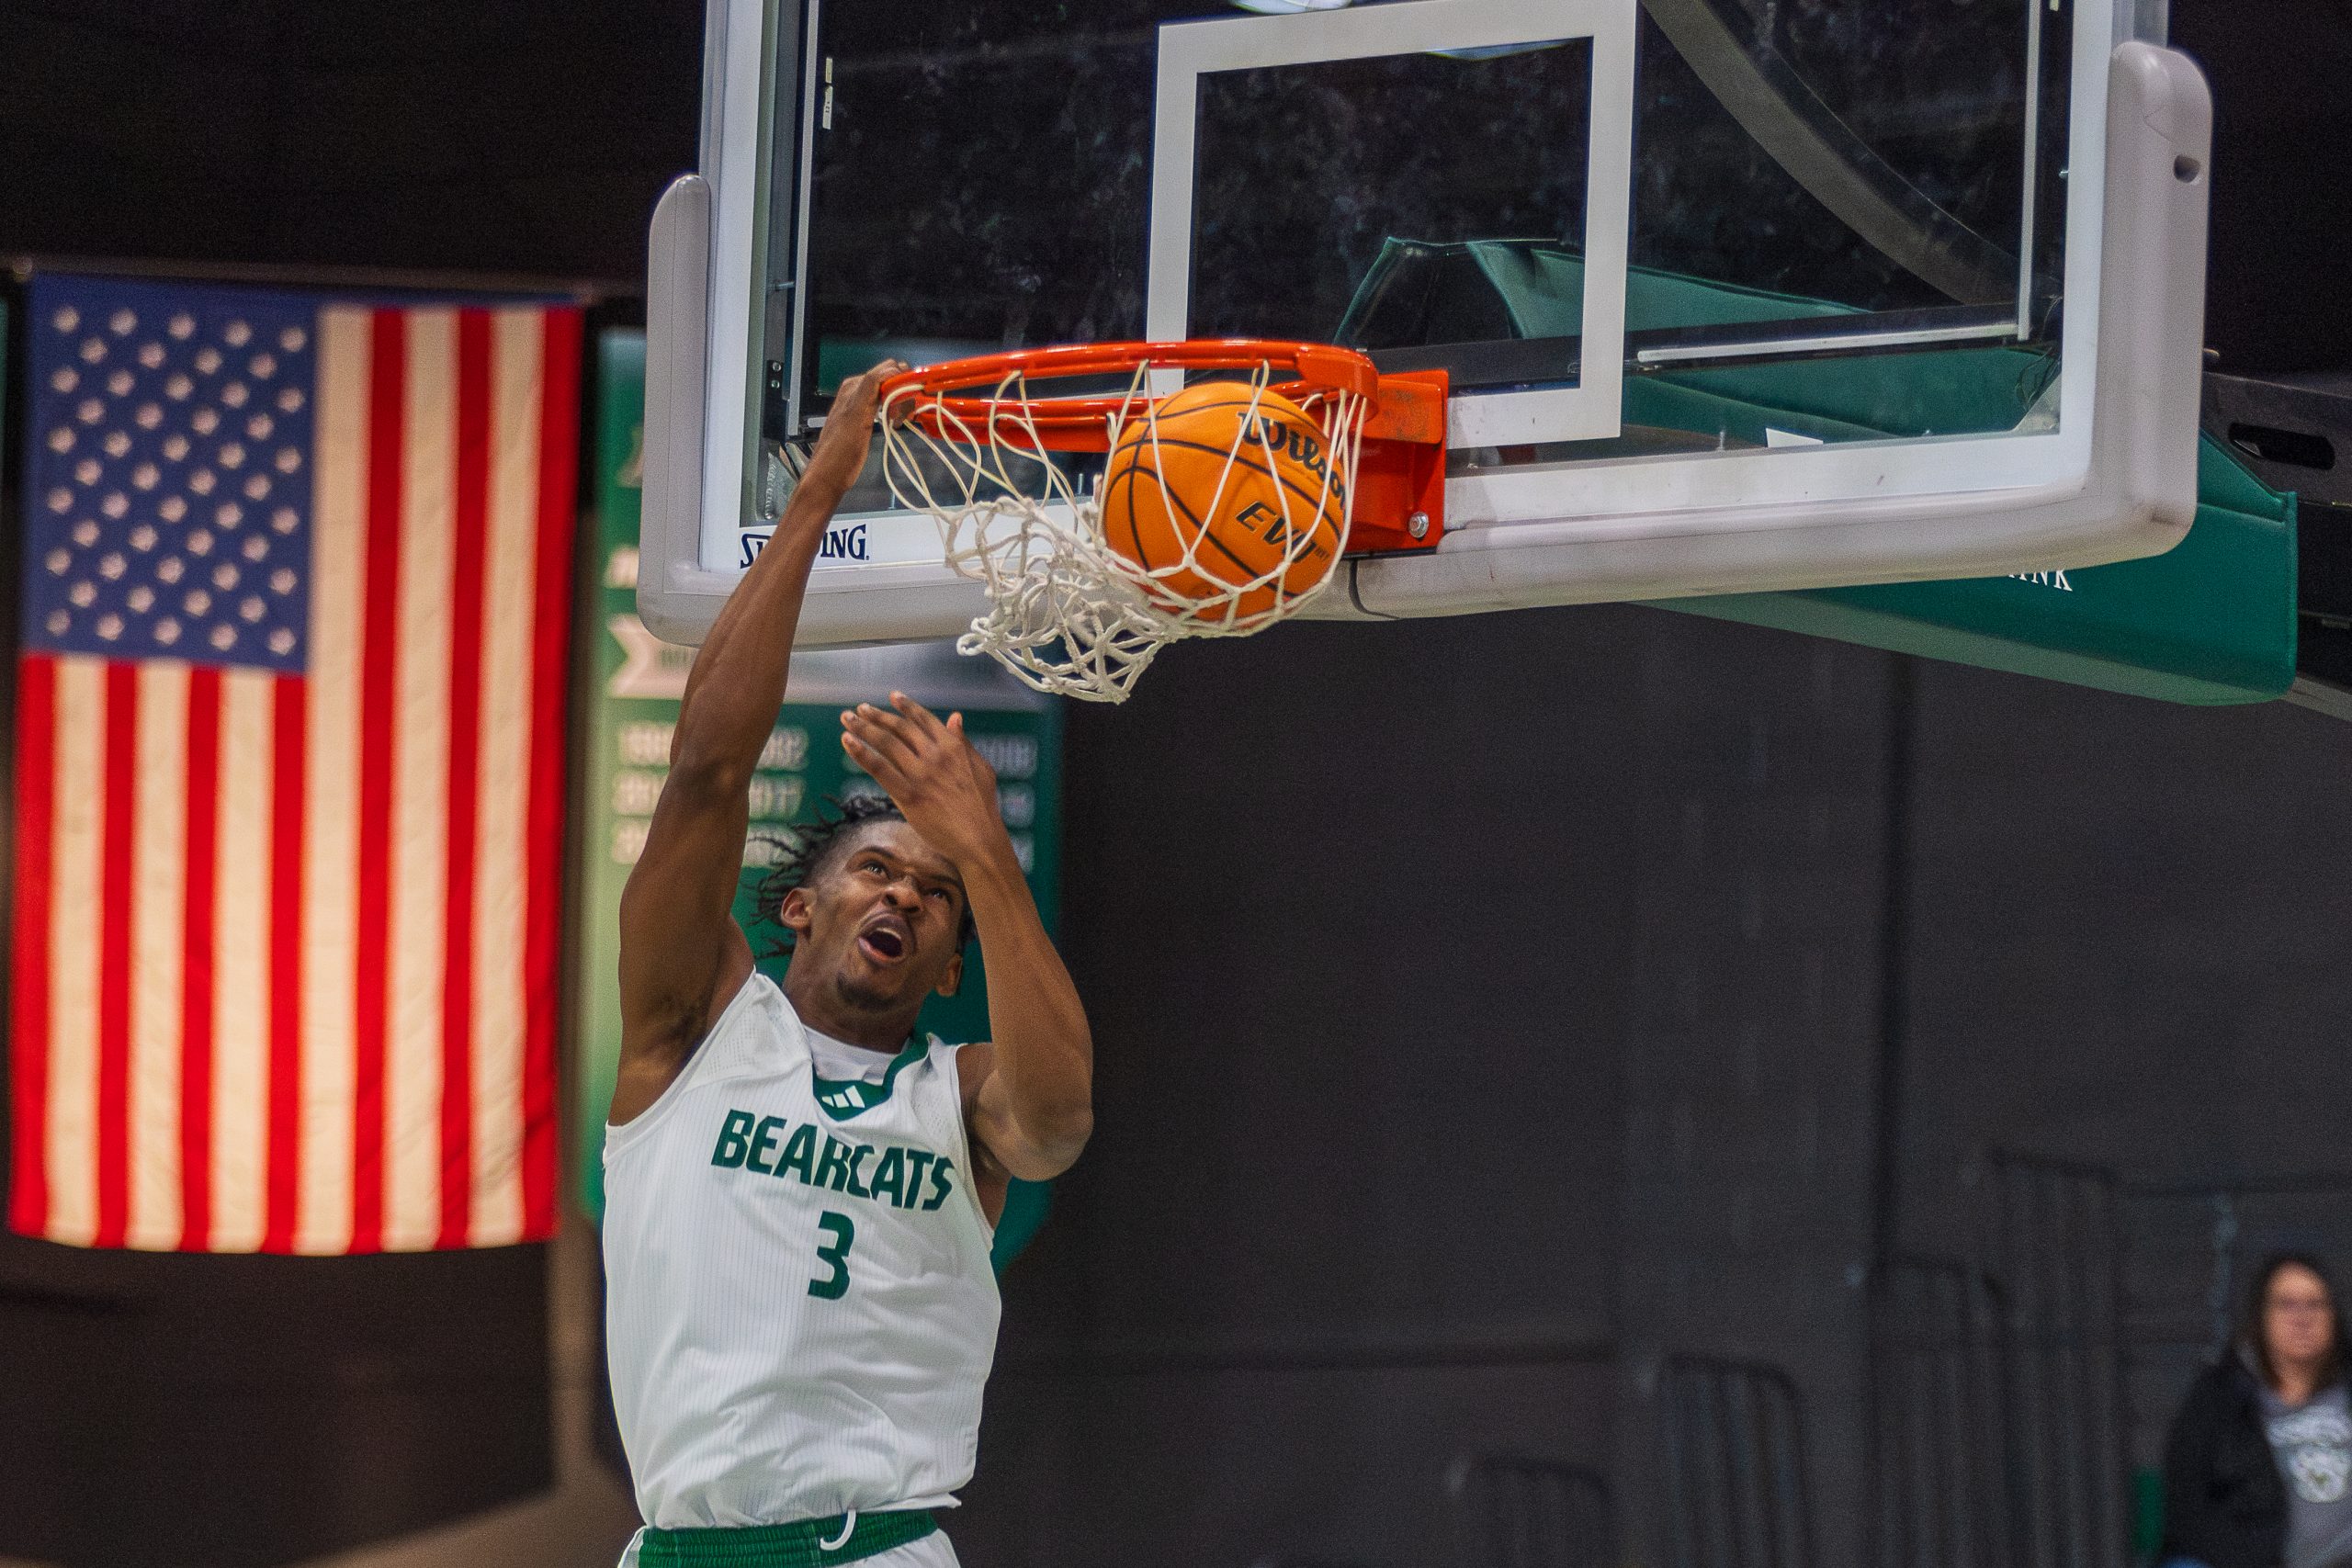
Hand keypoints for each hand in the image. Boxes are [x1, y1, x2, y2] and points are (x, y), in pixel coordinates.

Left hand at [797, 359, 908, 502]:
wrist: (829, 475)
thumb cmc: (841, 450)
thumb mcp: (856, 414)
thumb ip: (870, 387)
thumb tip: (891, 368)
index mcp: (854, 386)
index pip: (886, 369)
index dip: (902, 380)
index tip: (912, 397)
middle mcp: (857, 391)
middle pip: (890, 380)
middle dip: (903, 392)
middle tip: (906, 413)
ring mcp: (861, 404)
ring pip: (890, 393)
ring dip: (901, 404)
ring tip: (901, 420)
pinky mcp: (865, 418)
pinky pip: (885, 405)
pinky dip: (894, 412)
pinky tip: (895, 423)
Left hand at [839, 693, 1007, 872]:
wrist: (979, 839)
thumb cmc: (982, 807)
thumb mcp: (981, 768)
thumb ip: (964, 742)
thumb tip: (955, 717)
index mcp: (953, 747)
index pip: (924, 719)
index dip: (906, 706)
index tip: (892, 697)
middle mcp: (935, 755)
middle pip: (900, 728)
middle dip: (877, 715)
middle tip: (860, 709)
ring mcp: (921, 774)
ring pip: (886, 743)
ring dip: (863, 728)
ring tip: (847, 720)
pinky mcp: (908, 795)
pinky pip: (879, 768)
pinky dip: (861, 753)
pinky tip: (848, 741)